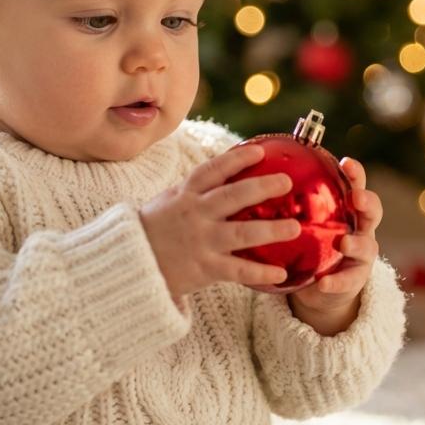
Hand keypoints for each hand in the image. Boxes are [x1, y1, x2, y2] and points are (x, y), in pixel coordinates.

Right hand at [141, 144, 299, 302]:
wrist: (129, 264)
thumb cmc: (155, 230)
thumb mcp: (169, 201)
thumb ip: (195, 190)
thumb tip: (228, 172)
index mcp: (186, 195)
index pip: (213, 170)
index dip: (236, 159)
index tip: (259, 151)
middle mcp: (195, 214)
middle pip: (232, 197)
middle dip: (261, 187)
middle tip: (286, 182)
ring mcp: (200, 241)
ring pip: (240, 233)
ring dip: (270, 230)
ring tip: (295, 228)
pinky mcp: (204, 268)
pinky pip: (237, 270)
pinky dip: (259, 273)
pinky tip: (281, 273)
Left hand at [289, 157, 382, 335]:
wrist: (319, 286)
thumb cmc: (308, 245)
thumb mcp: (302, 222)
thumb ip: (290, 203)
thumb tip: (259, 174)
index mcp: (347, 210)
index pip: (356, 185)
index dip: (355, 173)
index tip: (345, 163)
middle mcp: (360, 229)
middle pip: (372, 212)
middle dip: (367, 202)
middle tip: (355, 198)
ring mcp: (361, 256)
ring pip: (367, 246)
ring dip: (356, 243)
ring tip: (344, 243)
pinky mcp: (353, 281)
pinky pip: (347, 281)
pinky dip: (336, 281)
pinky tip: (323, 283)